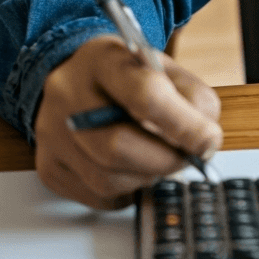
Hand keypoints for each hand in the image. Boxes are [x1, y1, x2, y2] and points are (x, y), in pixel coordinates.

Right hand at [34, 35, 222, 209]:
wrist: (81, 82)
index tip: (209, 141)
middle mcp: (68, 94)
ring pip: (108, 179)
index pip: (146, 95)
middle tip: (185, 156)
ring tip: (156, 157)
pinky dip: (128, 191)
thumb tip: (205, 142)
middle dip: (166, 160)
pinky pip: (99, 197)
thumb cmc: (131, 79)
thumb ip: (196, 100)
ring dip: (148, 177)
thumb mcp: (169, 71)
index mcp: (104, 60)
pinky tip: (132, 168)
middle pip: (118, 146)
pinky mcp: (50, 166)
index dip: (185, 125)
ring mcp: (52, 133)